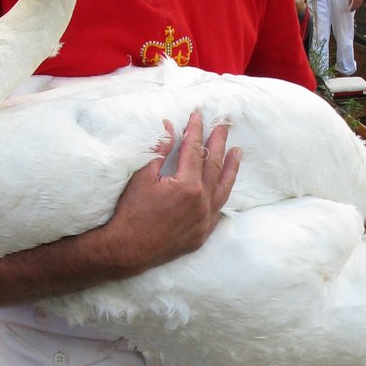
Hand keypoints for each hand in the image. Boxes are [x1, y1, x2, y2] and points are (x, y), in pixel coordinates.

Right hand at [106, 110, 239, 271]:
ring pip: (223, 188)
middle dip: (218, 142)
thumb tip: (169, 128)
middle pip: (214, 165)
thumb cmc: (131, 212)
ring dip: (230, 168)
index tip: (198, 116)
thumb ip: (160, 150)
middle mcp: (202, 202)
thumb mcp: (142, 176)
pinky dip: (222, 195)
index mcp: (187, 185)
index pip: (195, 150)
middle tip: (224, 126)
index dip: (196, 130)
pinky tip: (225, 186)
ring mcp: (205, 220)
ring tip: (237, 152)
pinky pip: (218, 210)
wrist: (128, 250)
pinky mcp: (202, 234)